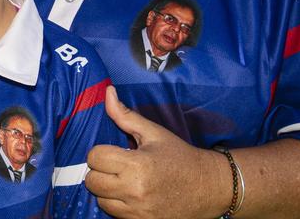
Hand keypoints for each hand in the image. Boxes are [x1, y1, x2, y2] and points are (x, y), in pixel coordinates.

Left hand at [85, 86, 229, 218]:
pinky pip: (113, 214)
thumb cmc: (179, 156)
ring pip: (100, 200)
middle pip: (92, 181)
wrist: (207, 187)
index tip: (113, 152)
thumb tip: (107, 92)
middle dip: (100, 171)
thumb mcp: (154, 133)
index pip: (94, 158)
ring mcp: (138, 211)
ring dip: (106, 190)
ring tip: (123, 181)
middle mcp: (134, 190)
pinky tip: (130, 195)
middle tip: (115, 166)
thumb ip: (125, 115)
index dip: (100, 152)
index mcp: (137, 164)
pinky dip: (117, 205)